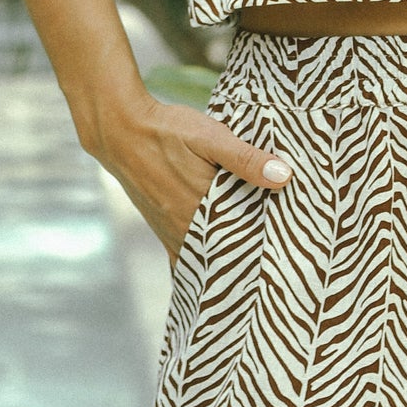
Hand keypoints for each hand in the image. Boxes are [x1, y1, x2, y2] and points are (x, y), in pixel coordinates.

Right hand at [74, 82, 292, 264]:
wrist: (120, 131)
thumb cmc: (167, 131)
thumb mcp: (210, 136)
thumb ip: (245, 158)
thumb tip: (284, 177)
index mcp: (202, 209)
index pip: (243, 241)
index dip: (265, 249)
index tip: (286, 256)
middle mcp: (184, 229)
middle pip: (224, 255)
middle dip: (248, 261)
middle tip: (275, 271)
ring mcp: (170, 231)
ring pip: (204, 260)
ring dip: (224, 264)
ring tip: (250, 272)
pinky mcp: (160, 228)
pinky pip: (182, 258)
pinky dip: (197, 267)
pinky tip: (208, 276)